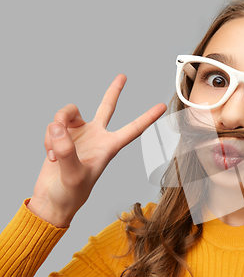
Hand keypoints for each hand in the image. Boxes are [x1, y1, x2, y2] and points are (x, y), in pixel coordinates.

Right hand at [27, 74, 166, 226]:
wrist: (51, 200)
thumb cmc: (70, 194)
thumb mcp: (73, 176)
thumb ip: (67, 151)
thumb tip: (58, 127)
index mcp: (109, 147)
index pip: (133, 129)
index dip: (147, 117)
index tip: (163, 106)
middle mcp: (96, 137)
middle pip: (107, 108)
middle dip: (114, 91)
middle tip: (124, 76)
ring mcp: (79, 135)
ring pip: (68, 114)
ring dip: (57, 128)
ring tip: (54, 152)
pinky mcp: (61, 136)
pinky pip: (53, 125)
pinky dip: (48, 138)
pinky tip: (50, 155)